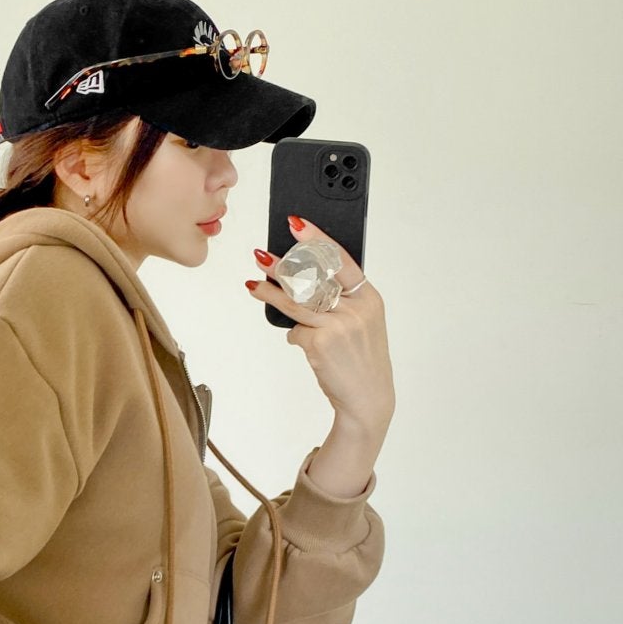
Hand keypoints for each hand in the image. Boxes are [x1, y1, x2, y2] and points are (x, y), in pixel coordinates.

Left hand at [249, 216, 394, 432]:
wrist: (367, 398)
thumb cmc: (361, 360)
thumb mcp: (362, 326)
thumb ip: (341, 303)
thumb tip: (301, 286)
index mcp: (369, 299)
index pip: (341, 259)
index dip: (318, 239)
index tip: (297, 225)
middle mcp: (357, 309)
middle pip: (313, 279)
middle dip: (284, 267)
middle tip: (261, 255)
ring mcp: (339, 326)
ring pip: (296, 303)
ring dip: (271, 294)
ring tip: (253, 286)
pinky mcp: (321, 344)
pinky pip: (296, 332)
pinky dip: (295, 337)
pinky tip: (303, 344)